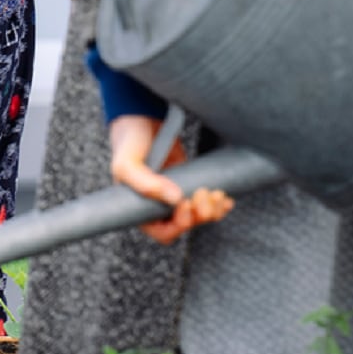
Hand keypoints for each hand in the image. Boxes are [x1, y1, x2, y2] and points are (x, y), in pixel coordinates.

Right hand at [109, 115, 233, 243]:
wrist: (142, 120)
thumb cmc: (130, 144)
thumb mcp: (127, 164)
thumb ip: (145, 184)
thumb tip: (176, 199)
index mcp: (140, 210)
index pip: (163, 233)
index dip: (178, 225)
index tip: (184, 203)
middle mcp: (158, 208)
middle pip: (186, 226)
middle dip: (199, 214)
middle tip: (201, 192)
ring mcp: (175, 198)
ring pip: (200, 217)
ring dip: (213, 210)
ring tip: (216, 192)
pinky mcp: (189, 186)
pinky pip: (208, 205)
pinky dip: (220, 205)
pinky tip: (225, 197)